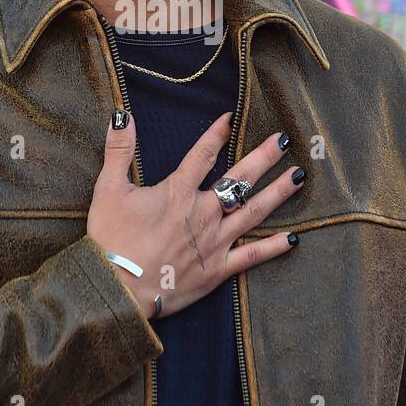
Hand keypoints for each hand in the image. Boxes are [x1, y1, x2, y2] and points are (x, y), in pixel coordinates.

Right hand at [87, 109, 303, 320]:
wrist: (117, 289)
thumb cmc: (110, 239)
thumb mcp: (108, 189)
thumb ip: (119, 150)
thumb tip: (122, 115)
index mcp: (177, 193)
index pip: (203, 155)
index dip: (217, 134)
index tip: (232, 117)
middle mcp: (202, 213)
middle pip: (240, 180)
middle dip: (264, 158)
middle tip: (284, 141)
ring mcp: (214, 242)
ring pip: (253, 213)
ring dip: (277, 193)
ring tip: (298, 177)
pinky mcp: (217, 269)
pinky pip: (251, 256)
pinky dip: (273, 248)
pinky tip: (294, 239)